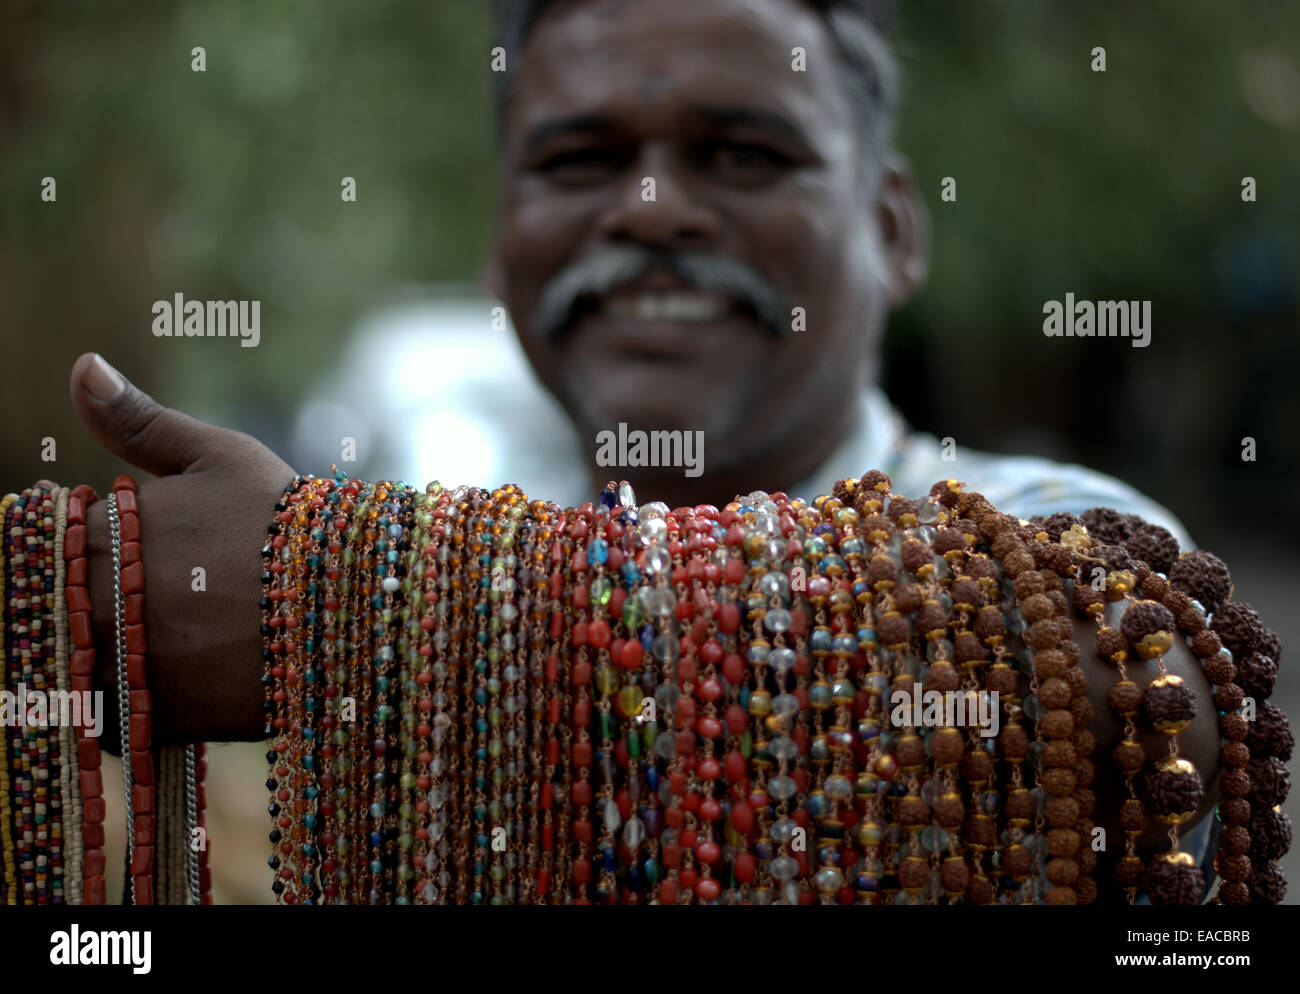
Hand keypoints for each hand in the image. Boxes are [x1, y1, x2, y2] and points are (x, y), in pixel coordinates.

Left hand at [69, 353, 295, 745]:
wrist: (351, 603)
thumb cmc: (287, 522)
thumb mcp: (220, 458)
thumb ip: (138, 421)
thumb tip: (81, 364)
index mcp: (95, 531)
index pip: (36, 543)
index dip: (76, 544)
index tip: (122, 547)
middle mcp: (90, 601)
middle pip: (50, 606)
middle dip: (90, 598)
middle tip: (161, 595)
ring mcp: (115, 664)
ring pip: (69, 663)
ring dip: (100, 652)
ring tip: (170, 638)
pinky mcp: (145, 718)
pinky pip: (102, 718)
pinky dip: (126, 702)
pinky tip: (177, 677)